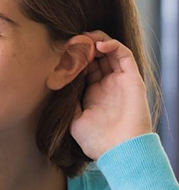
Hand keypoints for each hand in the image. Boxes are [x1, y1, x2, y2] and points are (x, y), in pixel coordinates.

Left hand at [70, 31, 153, 159]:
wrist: (120, 150)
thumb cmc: (96, 141)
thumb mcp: (74, 120)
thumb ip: (68, 102)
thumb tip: (57, 86)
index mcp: (93, 93)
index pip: (83, 68)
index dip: (73, 58)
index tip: (60, 53)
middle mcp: (107, 84)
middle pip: (95, 57)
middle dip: (82, 47)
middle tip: (70, 42)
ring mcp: (120, 80)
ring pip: (110, 51)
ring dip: (96, 41)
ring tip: (83, 38)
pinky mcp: (132, 78)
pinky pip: (124, 55)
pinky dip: (112, 45)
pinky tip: (98, 45)